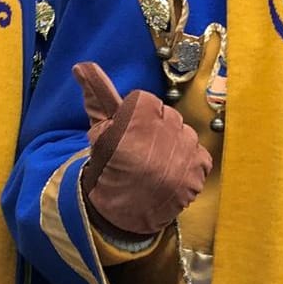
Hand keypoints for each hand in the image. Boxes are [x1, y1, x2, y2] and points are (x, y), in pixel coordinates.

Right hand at [73, 62, 211, 239]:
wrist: (122, 217)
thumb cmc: (108, 172)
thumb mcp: (99, 132)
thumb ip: (97, 95)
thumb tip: (82, 66)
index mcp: (135, 121)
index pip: (145, 101)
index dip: (135, 117)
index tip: (128, 134)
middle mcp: (162, 132)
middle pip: (167, 115)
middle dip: (156, 129)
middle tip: (141, 151)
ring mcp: (184, 151)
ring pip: (185, 133)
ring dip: (173, 145)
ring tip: (157, 165)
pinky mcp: (199, 170)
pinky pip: (199, 153)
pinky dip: (188, 162)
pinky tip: (171, 174)